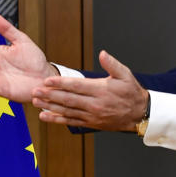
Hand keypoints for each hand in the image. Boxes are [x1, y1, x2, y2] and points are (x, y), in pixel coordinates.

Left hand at [32, 50, 147, 130]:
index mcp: (101, 90)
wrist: (140, 114)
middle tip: (35, 91)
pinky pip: (71, 121)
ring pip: (67, 111)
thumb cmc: (131, 92)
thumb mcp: (126, 75)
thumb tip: (102, 53)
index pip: (77, 86)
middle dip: (50, 95)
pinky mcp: (90, 123)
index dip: (60, 83)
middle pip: (68, 99)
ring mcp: (91, 115)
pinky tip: (45, 116)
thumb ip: (112, 64)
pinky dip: (57, 119)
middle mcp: (94, 104)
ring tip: (36, 102)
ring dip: (50, 107)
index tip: (47, 81)